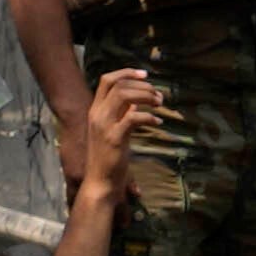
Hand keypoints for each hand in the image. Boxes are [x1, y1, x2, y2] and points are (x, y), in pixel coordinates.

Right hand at [66, 66, 162, 219]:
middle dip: (142, 85)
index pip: (107, 80)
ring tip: (159, 104)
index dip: (127, 72)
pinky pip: (134, 118)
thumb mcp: (114, 132)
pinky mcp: (114, 137)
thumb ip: (122, 115)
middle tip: (158, 96)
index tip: (145, 75)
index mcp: (95, 110)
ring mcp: (104, 125)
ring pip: (124, 95)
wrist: (100, 182)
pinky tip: (158, 123)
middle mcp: (97, 114)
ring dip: (146, 96)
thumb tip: (136, 104)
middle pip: (119, 84)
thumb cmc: (108, 159)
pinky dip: (149, 117)